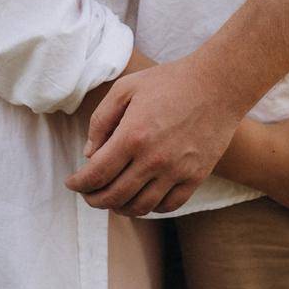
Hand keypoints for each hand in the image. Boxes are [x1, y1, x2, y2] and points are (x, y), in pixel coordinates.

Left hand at [66, 54, 239, 216]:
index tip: (72, 183)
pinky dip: (150, 207)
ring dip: (119, 207)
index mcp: (132, 136)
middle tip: (88, 194)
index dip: (79, 184)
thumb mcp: (126, 88)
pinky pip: (168, 206)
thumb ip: (101, 120)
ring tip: (112, 198)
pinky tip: (141, 197)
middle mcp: (153, 159)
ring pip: (140, 207)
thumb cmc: (168, 81)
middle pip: (114, 196)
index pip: (96, 174)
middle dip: (94, 199)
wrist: (217, 85)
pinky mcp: (196, 177)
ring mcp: (176, 171)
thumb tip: (89, 154)